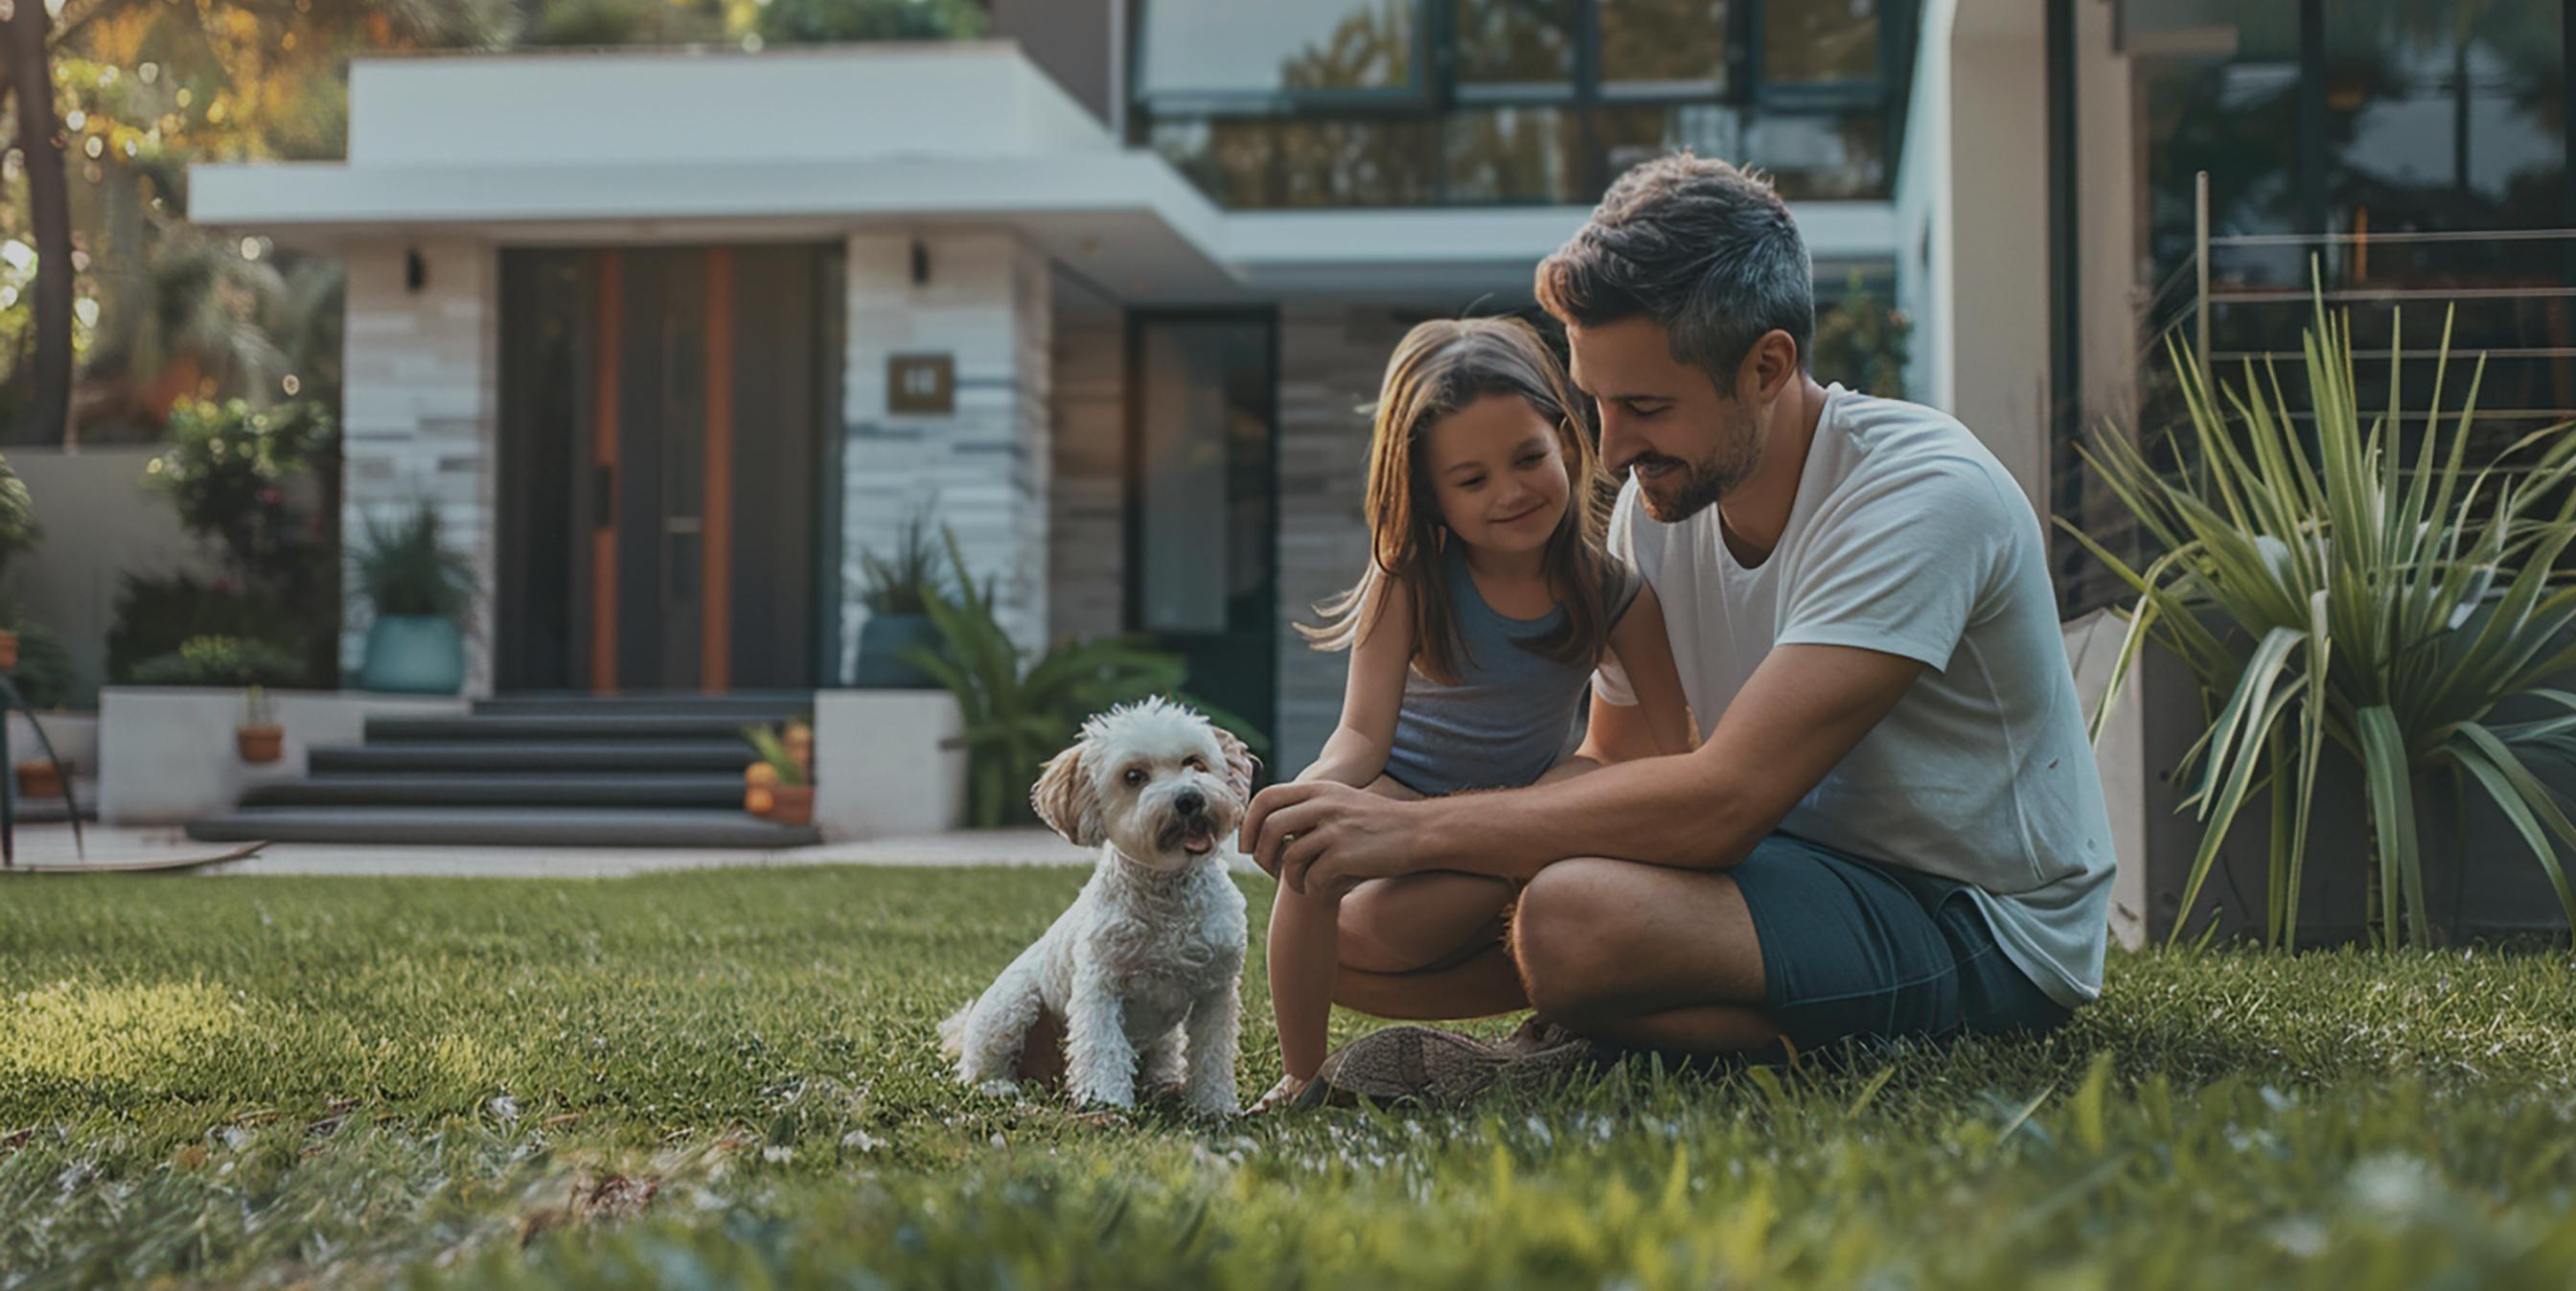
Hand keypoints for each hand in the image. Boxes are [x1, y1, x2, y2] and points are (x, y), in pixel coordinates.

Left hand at [1242, 780, 1427, 894]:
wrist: (1420, 833)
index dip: (1248, 823)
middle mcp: (1324, 804)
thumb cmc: (1377, 824)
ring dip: (1288, 878)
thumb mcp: (1341, 801)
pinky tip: (1321, 889)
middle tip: (1269, 871)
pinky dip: (1311, 888)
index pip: (1266, 798)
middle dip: (1261, 855)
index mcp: (1318, 789)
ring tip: (1301, 884)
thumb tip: (1270, 826)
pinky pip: (1312, 877)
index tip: (1246, 845)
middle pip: (1271, 828)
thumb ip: (1309, 808)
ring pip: (1289, 857)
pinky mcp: (1346, 855)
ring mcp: (1335, 829)